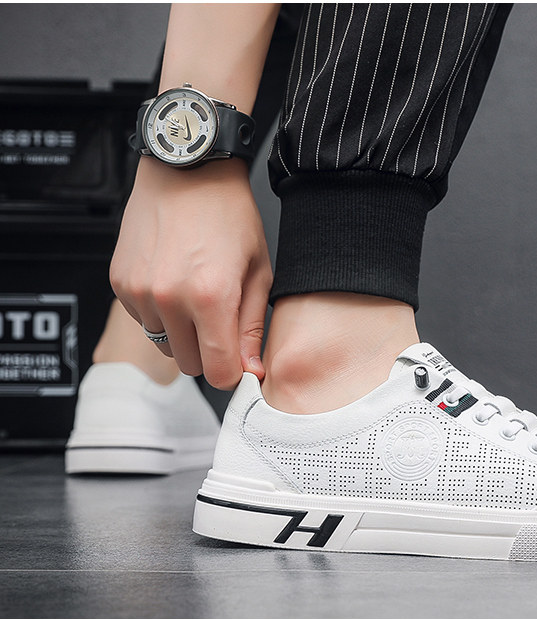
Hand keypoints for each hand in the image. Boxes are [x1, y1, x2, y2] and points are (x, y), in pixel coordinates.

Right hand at [110, 158, 271, 389]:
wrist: (188, 170)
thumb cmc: (229, 214)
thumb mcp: (258, 271)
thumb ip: (253, 326)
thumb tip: (250, 370)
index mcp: (210, 298)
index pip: (217, 373)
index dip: (232, 373)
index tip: (238, 362)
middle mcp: (169, 298)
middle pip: (189, 364)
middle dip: (208, 351)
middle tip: (221, 318)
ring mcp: (139, 291)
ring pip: (165, 344)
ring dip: (182, 331)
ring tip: (196, 292)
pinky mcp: (121, 282)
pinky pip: (143, 320)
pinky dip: (160, 311)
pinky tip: (175, 280)